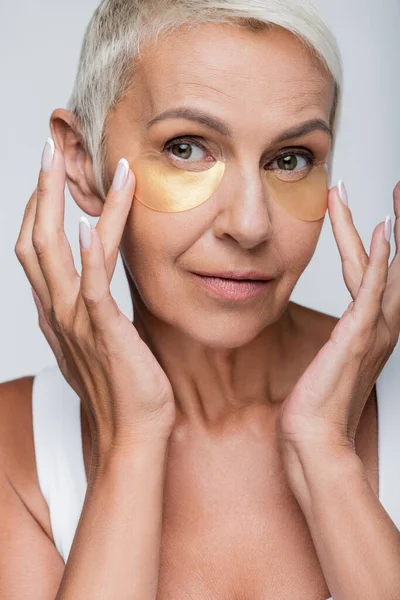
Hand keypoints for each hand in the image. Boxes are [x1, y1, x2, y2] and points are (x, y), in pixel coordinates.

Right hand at [15, 140, 175, 455]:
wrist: (132, 434)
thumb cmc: (122, 388)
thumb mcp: (100, 342)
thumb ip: (91, 311)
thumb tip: (94, 287)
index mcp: (57, 313)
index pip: (35, 251)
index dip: (37, 211)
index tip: (52, 177)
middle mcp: (58, 313)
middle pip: (33, 241)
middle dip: (38, 193)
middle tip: (50, 150)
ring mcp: (77, 323)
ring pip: (55, 253)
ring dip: (59, 204)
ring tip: (72, 164)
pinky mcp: (104, 334)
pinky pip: (91, 288)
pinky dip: (87, 254)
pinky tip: (87, 223)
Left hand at [276, 180, 399, 454]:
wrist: (315, 435)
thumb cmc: (319, 400)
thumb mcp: (331, 359)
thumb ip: (340, 336)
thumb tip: (338, 326)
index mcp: (373, 328)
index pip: (383, 273)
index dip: (385, 240)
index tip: (383, 210)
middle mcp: (382, 326)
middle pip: (394, 264)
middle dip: (398, 223)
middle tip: (398, 189)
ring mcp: (373, 331)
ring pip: (383, 268)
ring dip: (387, 228)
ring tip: (391, 196)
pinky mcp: (357, 336)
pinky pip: (370, 290)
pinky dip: (379, 260)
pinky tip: (383, 233)